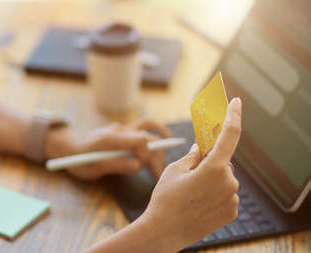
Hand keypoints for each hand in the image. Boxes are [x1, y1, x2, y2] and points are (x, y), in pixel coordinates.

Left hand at [45, 119, 170, 179]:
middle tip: (159, 177)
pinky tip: (165, 140)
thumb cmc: (78, 160)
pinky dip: (154, 135)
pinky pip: (143, 129)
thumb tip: (138, 166)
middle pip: (147, 138)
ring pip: (147, 131)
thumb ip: (115, 165)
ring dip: (159, 146)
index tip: (148, 171)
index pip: (140, 140)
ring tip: (162, 166)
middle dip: (156, 157)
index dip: (148, 155)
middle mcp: (119, 130)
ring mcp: (121, 129)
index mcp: (110, 138)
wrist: (67, 147)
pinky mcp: (122, 132)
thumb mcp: (93, 167)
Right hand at [139, 97, 241, 251]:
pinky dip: (215, 194)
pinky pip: (226, 194)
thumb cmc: (166, 199)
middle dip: (210, 161)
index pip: (229, 135)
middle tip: (191, 171)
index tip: (236, 103)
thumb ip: (193, 157)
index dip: (233, 116)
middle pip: (223, 161)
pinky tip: (198, 203)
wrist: (163, 232)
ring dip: (212, 179)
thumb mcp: (175, 170)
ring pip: (224, 179)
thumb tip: (202, 148)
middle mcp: (229, 182)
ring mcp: (232, 199)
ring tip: (190, 193)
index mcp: (214, 168)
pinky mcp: (231, 212)